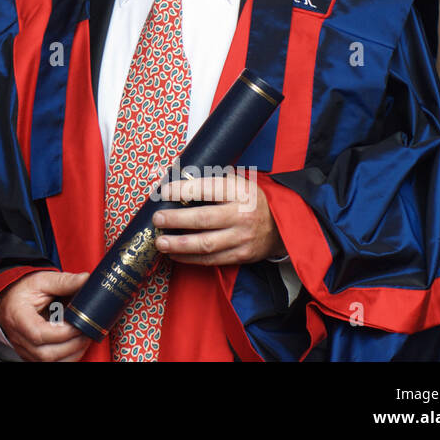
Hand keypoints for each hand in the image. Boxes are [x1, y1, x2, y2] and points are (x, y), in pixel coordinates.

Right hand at [0, 271, 91, 361]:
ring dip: (72, 354)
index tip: (79, 323)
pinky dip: (66, 358)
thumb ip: (63, 282)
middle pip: (46, 354)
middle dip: (72, 345)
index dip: (63, 332)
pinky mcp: (31, 356)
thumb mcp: (41, 281)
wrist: (9, 300)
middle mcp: (18, 338)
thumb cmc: (22, 291)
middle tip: (87, 331)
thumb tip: (85, 280)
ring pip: (50, 363)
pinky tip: (75, 345)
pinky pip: (50, 365)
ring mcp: (24, 350)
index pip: (39, 334)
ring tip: (84, 338)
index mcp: (18, 317)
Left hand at [153, 174, 285, 264]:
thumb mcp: (236, 183)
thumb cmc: (250, 200)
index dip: (184, 189)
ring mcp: (242, 238)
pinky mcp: (242, 256)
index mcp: (240, 192)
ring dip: (180, 244)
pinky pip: (212, 260)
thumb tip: (173, 179)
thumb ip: (209, 181)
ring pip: (207, 244)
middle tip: (157, 219)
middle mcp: (242, 215)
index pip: (208, 188)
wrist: (281, 226)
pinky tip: (174, 254)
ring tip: (160, 242)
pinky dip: (190, 259)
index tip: (163, 191)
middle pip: (204, 219)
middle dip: (177, 219)